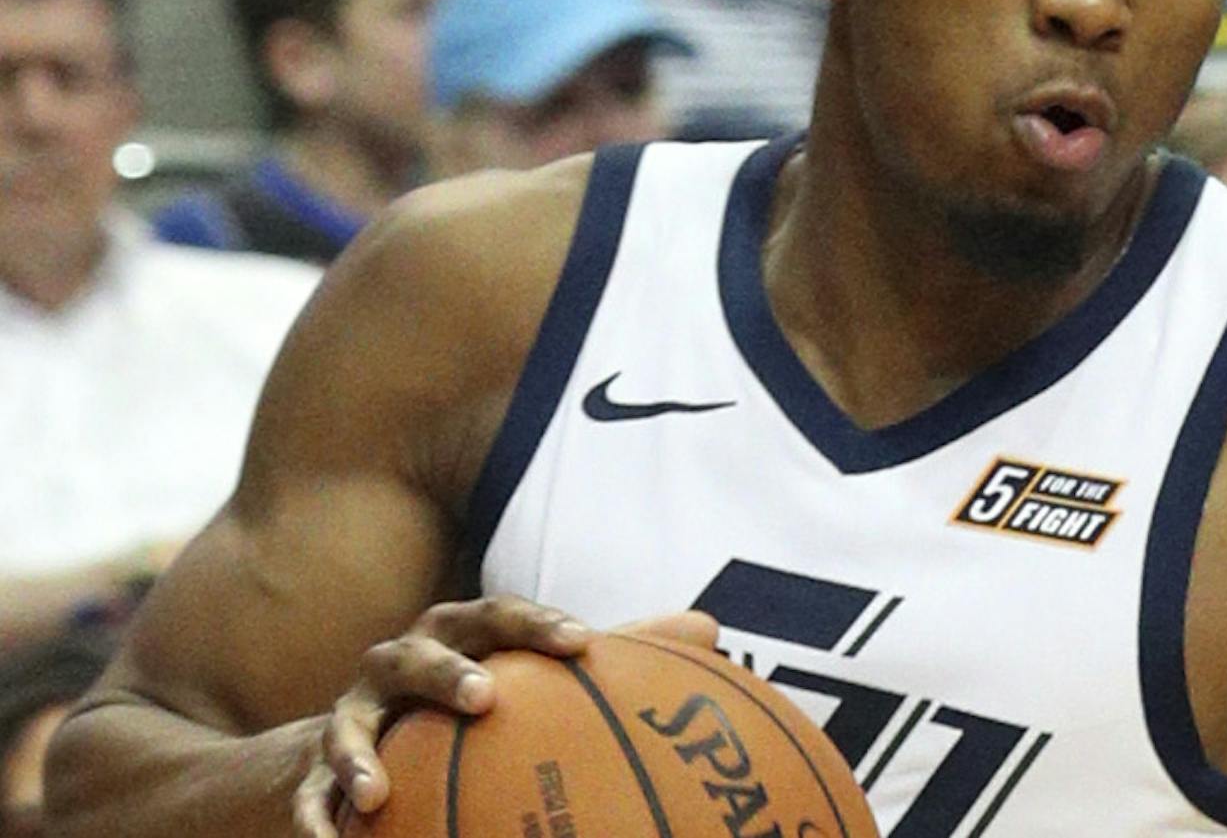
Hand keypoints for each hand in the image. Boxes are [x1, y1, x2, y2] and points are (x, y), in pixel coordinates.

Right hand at [290, 596, 590, 836]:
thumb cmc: (468, 697)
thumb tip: (710, 628)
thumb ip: (618, 652)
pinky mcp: (308, 772)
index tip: (583, 644)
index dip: (537, 625)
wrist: (354, 734)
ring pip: (345, 727)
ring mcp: (349, 717)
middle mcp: (397, 665)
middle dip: (447, 673)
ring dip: (358, 756)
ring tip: (379, 793)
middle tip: (486, 699)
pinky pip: (306, 798)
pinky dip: (315, 821)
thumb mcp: (534, 671)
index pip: (498, 618)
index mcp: (456, 635)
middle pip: (417, 655)